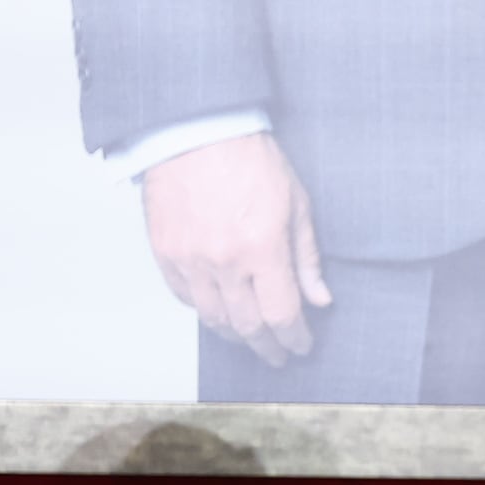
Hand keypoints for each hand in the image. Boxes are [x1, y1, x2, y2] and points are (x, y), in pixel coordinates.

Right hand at [140, 132, 331, 364]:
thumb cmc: (248, 158)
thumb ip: (306, 257)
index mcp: (262, 248)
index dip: (295, 338)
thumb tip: (319, 298)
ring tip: (250, 337)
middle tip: (277, 354)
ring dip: (236, 334)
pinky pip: (185, 298)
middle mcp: (224, 261)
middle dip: (267, 347)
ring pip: (214, 319)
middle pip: (248, 327)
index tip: (301, 345)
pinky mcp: (165, 252)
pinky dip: (204, 309)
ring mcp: (190, 259)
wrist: (195, 130)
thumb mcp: (295, 203)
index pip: (282, 315)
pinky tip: (219, 308)